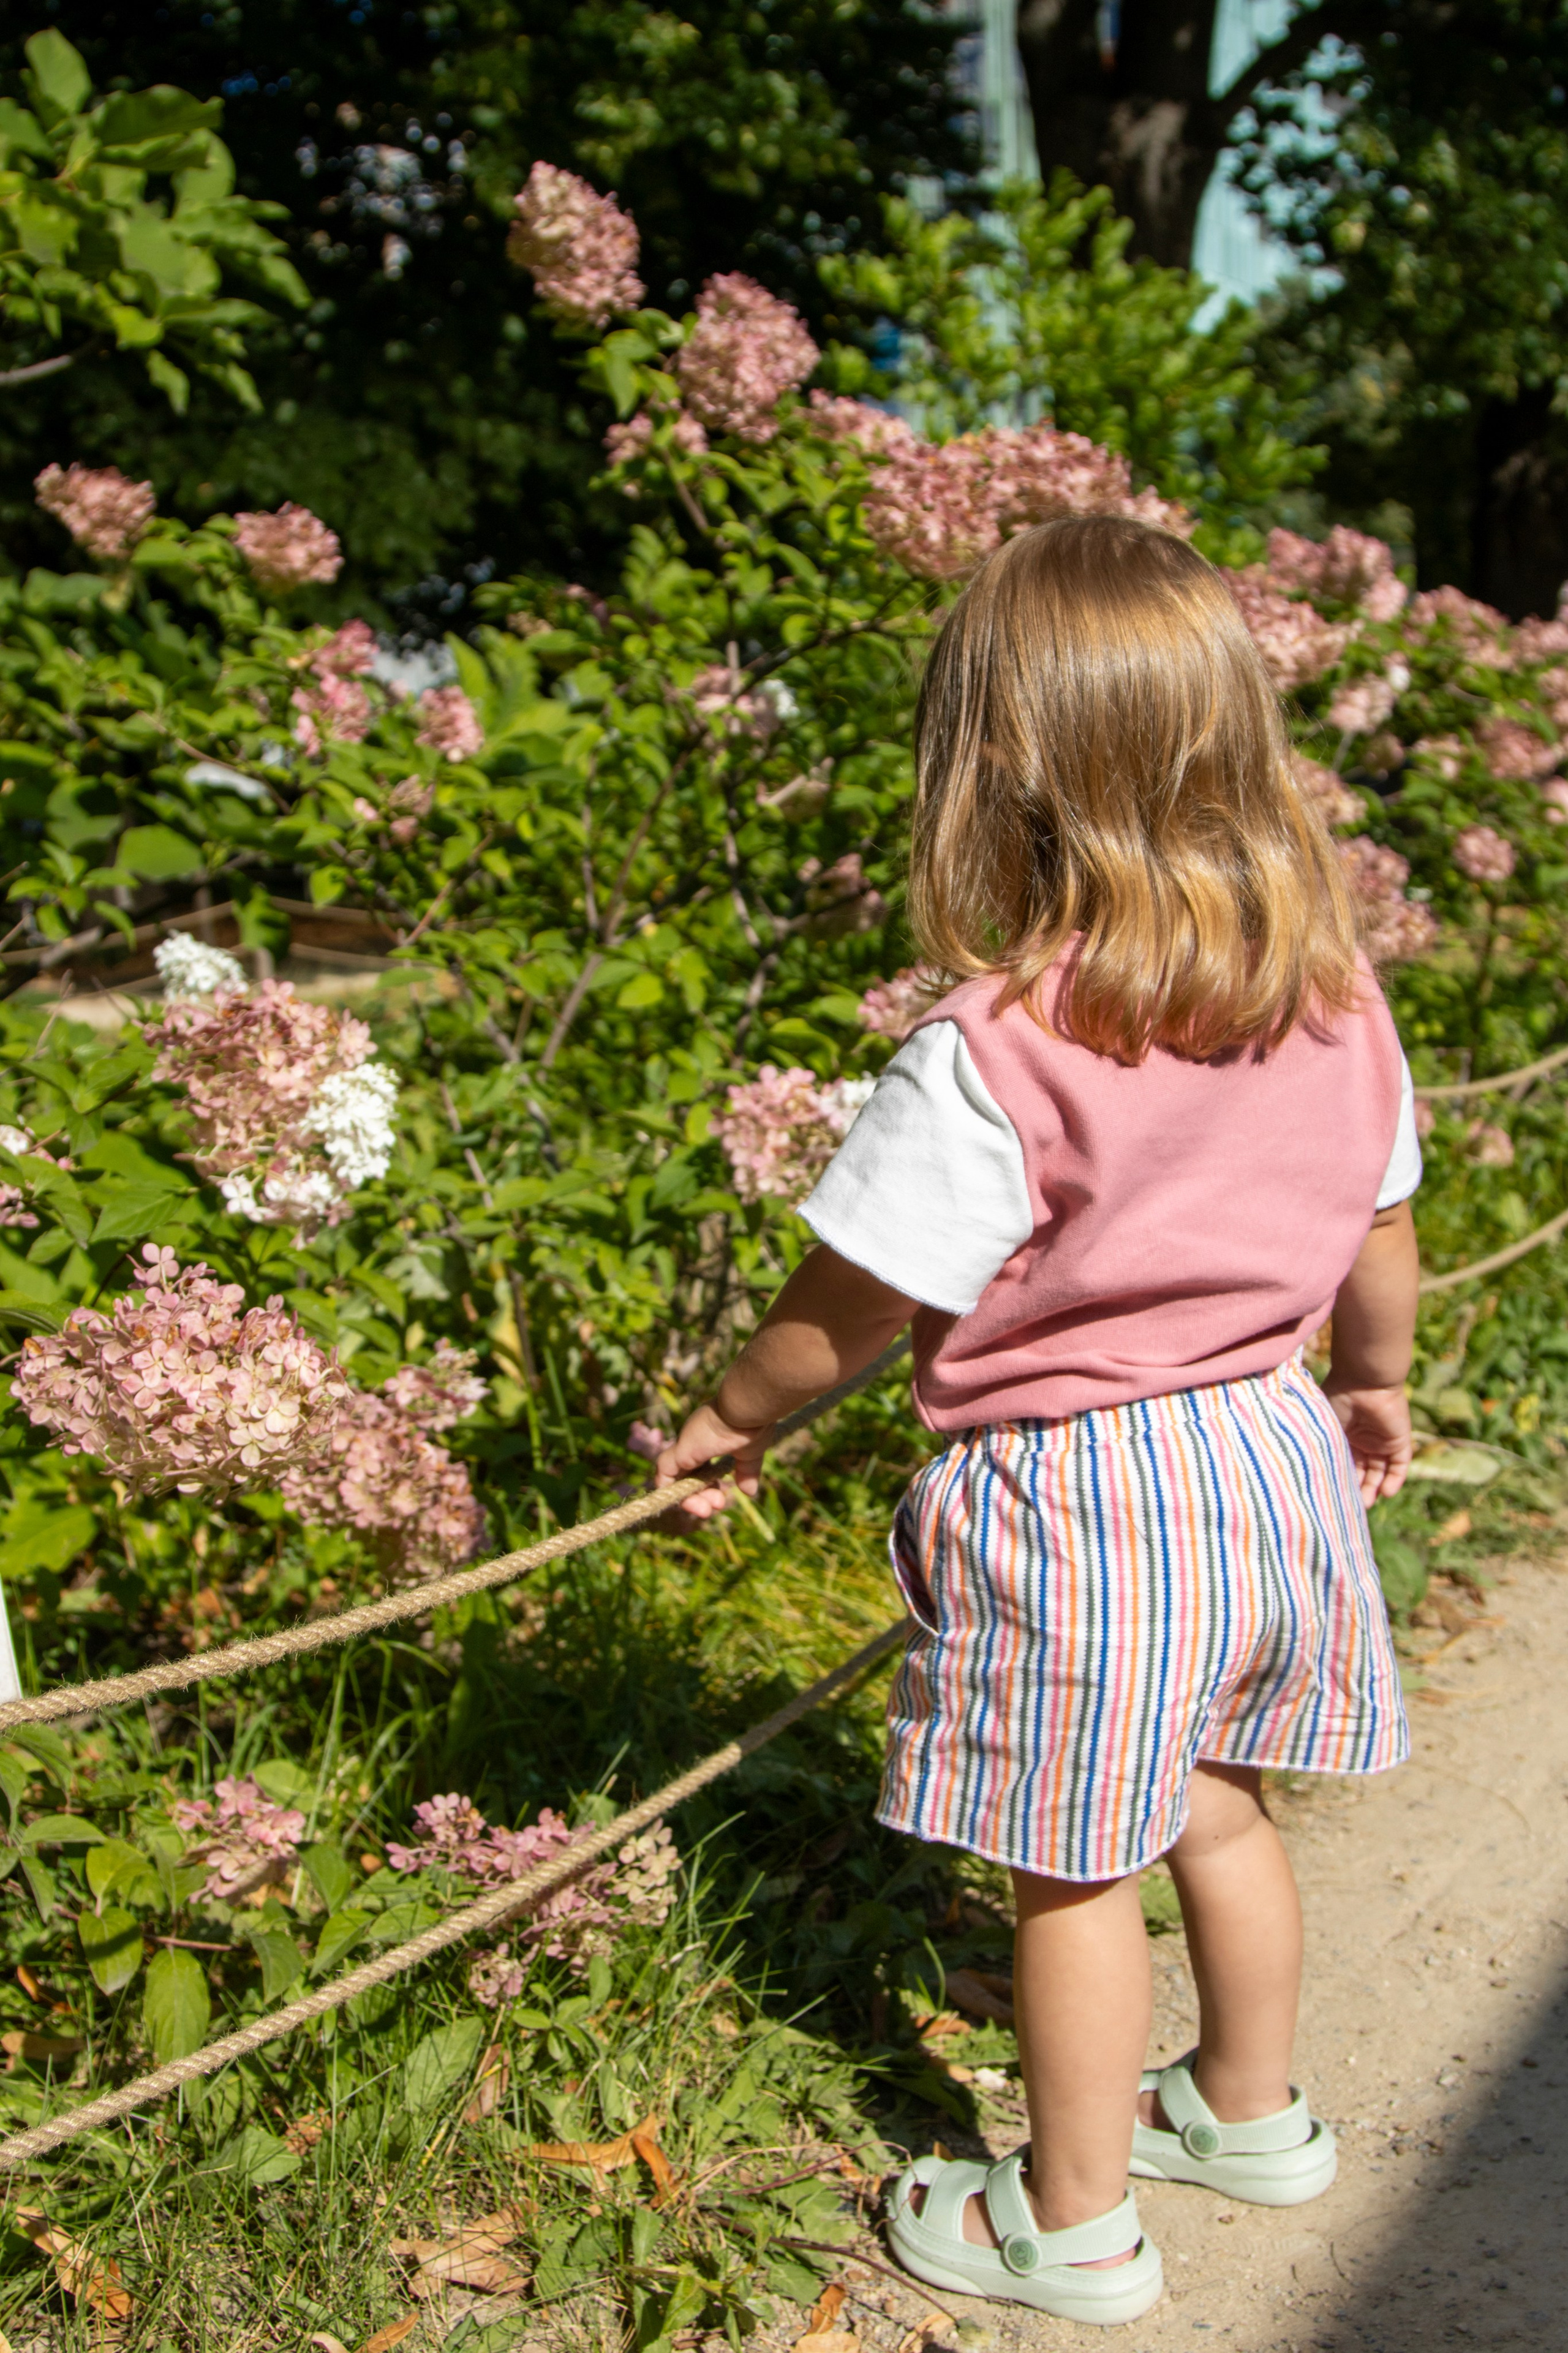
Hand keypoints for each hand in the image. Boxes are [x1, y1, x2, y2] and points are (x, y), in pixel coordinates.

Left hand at [654, 1400, 774, 1520]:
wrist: (747, 1409)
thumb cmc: (752, 1425)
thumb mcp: (750, 1453)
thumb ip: (747, 1472)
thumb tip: (749, 1492)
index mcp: (711, 1441)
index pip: (702, 1470)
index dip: (710, 1488)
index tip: (722, 1499)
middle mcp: (695, 1443)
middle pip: (690, 1477)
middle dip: (702, 1498)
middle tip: (717, 1505)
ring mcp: (686, 1447)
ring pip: (677, 1480)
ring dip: (691, 1500)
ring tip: (708, 1510)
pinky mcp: (680, 1452)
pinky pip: (664, 1476)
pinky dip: (670, 1491)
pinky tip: (687, 1502)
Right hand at [1322, 1380, 1413, 1504]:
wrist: (1364, 1380)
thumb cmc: (1339, 1397)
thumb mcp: (1325, 1426)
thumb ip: (1322, 1446)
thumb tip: (1309, 1471)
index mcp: (1344, 1434)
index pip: (1343, 1462)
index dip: (1339, 1479)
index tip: (1332, 1497)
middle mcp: (1363, 1439)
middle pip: (1362, 1471)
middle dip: (1356, 1489)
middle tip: (1348, 1508)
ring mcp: (1382, 1441)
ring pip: (1380, 1472)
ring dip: (1374, 1489)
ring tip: (1365, 1506)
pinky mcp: (1400, 1441)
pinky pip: (1400, 1466)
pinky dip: (1394, 1481)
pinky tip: (1386, 1494)